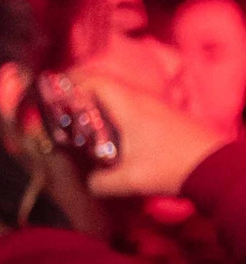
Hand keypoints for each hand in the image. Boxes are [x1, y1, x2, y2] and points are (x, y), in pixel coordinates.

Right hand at [72, 65, 229, 199]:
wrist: (211, 165)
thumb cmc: (169, 167)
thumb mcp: (129, 180)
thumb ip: (100, 182)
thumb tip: (88, 182)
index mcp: (129, 106)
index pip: (95, 81)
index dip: (71, 82)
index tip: (52, 92)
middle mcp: (140, 99)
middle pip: (104, 83)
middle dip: (78, 91)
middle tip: (59, 106)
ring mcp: (152, 104)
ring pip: (116, 93)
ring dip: (95, 101)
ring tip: (78, 119)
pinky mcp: (160, 114)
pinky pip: (128, 103)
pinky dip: (110, 109)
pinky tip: (106, 130)